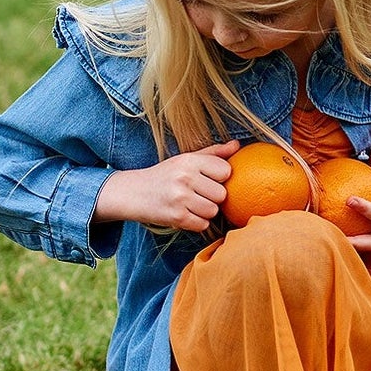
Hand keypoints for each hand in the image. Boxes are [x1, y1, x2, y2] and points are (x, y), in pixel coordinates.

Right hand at [94, 140, 239, 231]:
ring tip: (192, 204)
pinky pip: (202, 225)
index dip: (220, 178)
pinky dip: (196, 223)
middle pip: (222, 194)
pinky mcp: (177, 217)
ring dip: (205, 211)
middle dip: (213, 197)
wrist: (133, 193)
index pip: (226, 171)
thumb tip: (237, 145)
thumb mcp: (186, 159)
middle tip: (198, 194)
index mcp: (189, 160)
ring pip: (213, 211)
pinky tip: (186, 214)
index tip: (208, 179)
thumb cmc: (165, 175)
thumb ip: (213, 153)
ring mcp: (180, 198)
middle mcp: (185, 178)